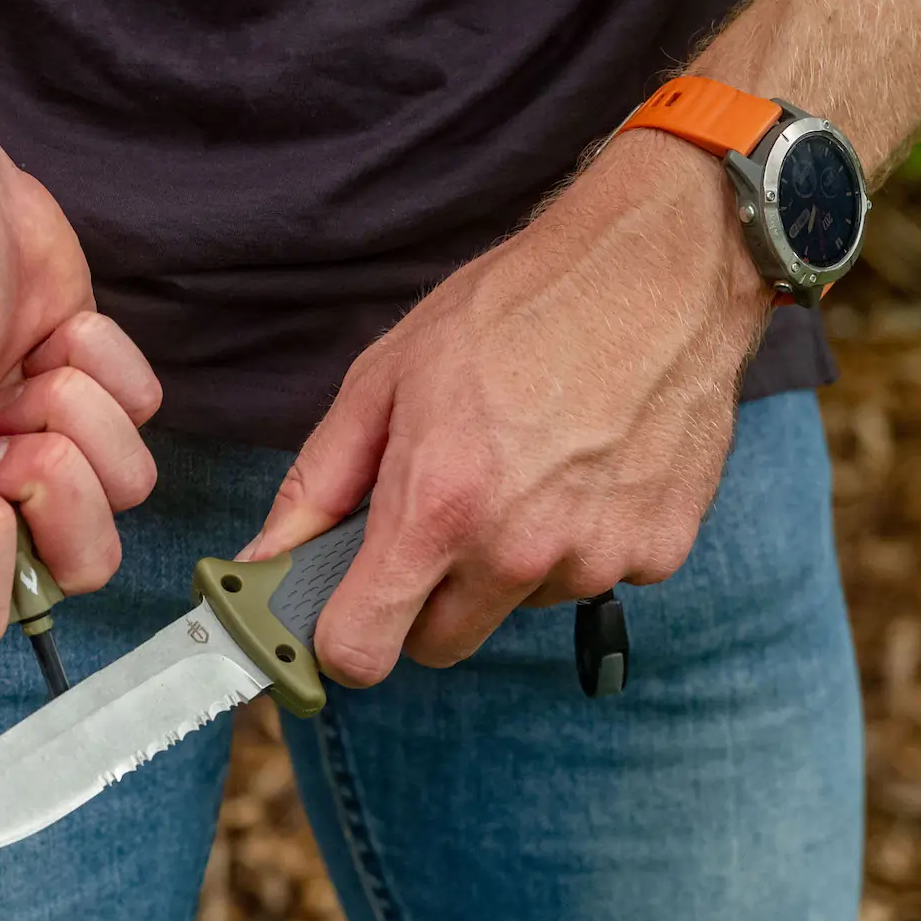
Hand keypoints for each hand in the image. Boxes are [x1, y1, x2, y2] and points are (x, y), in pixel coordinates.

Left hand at [241, 132, 768, 685]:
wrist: (656, 268)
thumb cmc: (515, 308)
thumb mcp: (386, 377)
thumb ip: (319, 482)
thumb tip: (263, 556)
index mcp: (438, 509)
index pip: (365, 652)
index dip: (344, 641)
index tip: (345, 613)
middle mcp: (518, 551)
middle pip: (441, 643)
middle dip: (426, 599)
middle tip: (441, 514)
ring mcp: (595, 559)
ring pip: (519, 605)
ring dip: (510, 561)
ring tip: (529, 465)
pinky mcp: (657, 553)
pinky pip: (592, 578)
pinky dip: (581, 539)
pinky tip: (587, 466)